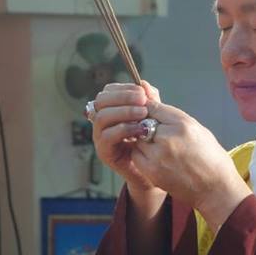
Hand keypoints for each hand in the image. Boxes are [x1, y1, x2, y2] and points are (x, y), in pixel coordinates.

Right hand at [91, 81, 165, 197]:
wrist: (155, 170)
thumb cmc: (152, 141)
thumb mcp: (153, 117)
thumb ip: (150, 101)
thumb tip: (145, 85)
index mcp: (112, 109)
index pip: (108, 92)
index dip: (123, 89)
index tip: (141, 92)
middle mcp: (103, 121)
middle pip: (101, 101)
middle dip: (122, 97)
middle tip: (142, 100)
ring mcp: (101, 136)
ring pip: (102, 117)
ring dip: (124, 112)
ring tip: (143, 113)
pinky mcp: (104, 151)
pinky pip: (107, 136)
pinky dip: (124, 129)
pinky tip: (139, 129)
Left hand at [129, 101, 251, 227]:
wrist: (216, 188)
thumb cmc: (210, 157)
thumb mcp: (197, 129)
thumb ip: (174, 118)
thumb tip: (152, 104)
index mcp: (183, 124)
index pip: (154, 107)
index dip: (150, 109)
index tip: (151, 114)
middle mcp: (169, 138)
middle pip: (143, 123)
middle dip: (147, 126)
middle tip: (157, 134)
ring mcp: (159, 156)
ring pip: (138, 139)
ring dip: (143, 141)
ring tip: (159, 148)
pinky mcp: (152, 171)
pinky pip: (136, 156)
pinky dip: (142, 155)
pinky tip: (155, 158)